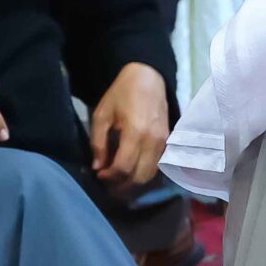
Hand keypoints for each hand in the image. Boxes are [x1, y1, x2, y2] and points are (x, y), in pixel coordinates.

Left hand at [88, 62, 168, 185]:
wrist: (148, 78)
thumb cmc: (121, 94)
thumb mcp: (102, 115)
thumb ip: (98, 143)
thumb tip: (97, 167)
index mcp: (135, 132)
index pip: (124, 167)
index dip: (110, 177)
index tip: (99, 175)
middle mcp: (153, 141)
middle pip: (139, 177)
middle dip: (121, 186)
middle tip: (108, 185)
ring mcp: (163, 143)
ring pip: (150, 175)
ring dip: (133, 184)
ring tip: (118, 182)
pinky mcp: (168, 143)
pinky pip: (157, 167)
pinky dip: (143, 175)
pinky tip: (131, 173)